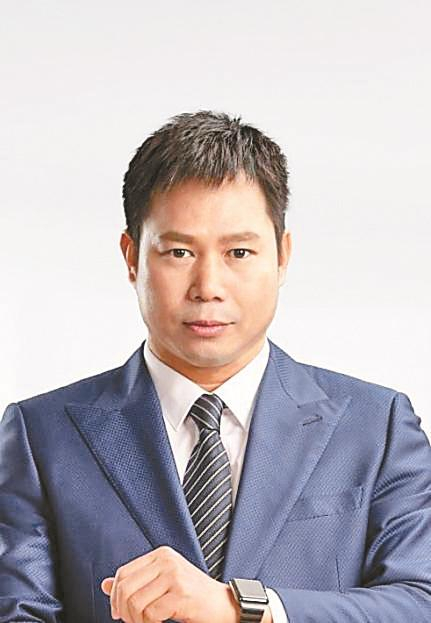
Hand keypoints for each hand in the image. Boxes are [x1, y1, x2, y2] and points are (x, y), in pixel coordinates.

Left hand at [100, 545, 239, 622]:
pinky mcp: (181, 593)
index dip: (115, 596)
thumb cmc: (193, 596)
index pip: (123, 573)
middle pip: (125, 587)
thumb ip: (136, 582)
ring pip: (135, 602)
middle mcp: (166, 560)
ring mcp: (174, 575)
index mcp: (160, 554)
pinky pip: (150, 613)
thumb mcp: (162, 583)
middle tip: (132, 622)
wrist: (223, 605)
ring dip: (136, 621)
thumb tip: (105, 584)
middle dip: (123, 611)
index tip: (119, 612)